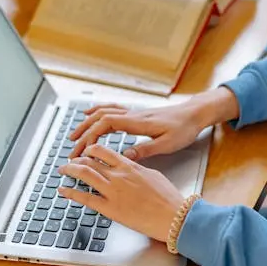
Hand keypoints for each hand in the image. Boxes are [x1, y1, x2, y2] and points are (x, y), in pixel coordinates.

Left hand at [58, 144, 183, 242]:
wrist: (175, 216)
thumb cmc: (169, 198)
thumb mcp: (153, 175)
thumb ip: (138, 169)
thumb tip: (131, 166)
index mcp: (130, 166)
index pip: (103, 152)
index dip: (90, 150)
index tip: (85, 152)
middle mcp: (119, 176)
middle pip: (90, 161)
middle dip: (76, 160)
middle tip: (69, 162)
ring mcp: (113, 192)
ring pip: (84, 175)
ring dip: (70, 171)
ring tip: (62, 170)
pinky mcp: (111, 209)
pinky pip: (86, 198)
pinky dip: (71, 193)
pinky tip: (63, 190)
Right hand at [68, 88, 239, 160]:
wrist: (194, 114)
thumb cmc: (184, 128)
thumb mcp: (167, 143)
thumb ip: (145, 149)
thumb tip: (125, 156)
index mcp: (138, 123)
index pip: (106, 124)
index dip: (91, 136)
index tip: (83, 150)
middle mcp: (132, 115)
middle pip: (99, 119)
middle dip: (83, 133)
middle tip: (72, 149)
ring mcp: (133, 113)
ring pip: (103, 113)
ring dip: (86, 123)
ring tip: (74, 135)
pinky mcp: (136, 114)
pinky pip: (111, 109)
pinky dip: (97, 111)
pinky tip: (90, 115)